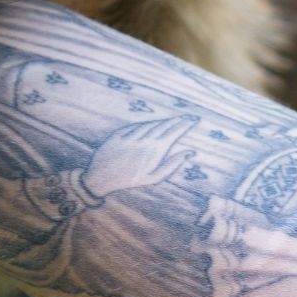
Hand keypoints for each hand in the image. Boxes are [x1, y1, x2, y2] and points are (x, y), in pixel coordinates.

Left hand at [81, 117, 196, 198]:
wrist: (102, 177)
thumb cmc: (131, 179)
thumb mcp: (154, 177)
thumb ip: (173, 164)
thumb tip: (190, 152)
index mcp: (154, 151)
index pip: (173, 133)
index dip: (184, 125)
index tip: (193, 120)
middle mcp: (144, 140)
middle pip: (164, 125)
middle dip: (177, 120)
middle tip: (187, 117)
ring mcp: (131, 135)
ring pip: (151, 124)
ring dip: (163, 121)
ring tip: (172, 121)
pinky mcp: (120, 132)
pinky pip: (136, 125)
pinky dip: (147, 124)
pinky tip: (153, 125)